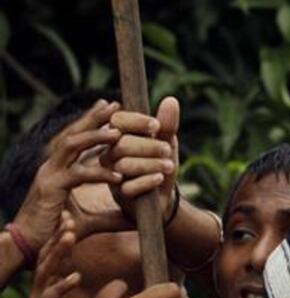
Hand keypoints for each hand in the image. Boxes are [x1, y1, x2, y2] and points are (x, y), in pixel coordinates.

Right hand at [13, 101, 121, 252]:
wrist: (26, 247)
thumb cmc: (53, 232)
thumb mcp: (87, 222)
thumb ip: (108, 217)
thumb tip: (132, 219)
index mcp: (58, 168)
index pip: (76, 137)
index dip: (93, 122)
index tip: (112, 107)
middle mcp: (51, 166)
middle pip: (73, 132)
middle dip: (95, 118)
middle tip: (116, 104)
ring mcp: (48, 174)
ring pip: (71, 145)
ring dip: (96, 137)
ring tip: (119, 133)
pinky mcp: (50, 189)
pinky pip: (76, 175)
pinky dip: (98, 174)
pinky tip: (117, 177)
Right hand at [21, 215, 126, 297]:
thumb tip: (122, 284)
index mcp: (54, 290)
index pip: (58, 259)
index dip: (64, 239)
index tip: (72, 218)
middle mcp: (43, 294)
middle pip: (48, 260)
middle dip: (58, 238)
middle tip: (68, 217)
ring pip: (45, 274)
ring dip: (57, 255)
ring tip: (68, 237)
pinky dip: (60, 288)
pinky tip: (72, 277)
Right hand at [105, 97, 179, 222]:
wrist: (165, 198)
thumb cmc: (161, 164)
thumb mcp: (167, 143)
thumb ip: (167, 125)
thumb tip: (171, 100)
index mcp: (120, 136)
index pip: (117, 121)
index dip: (136, 121)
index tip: (157, 125)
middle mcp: (111, 153)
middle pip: (121, 145)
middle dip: (148, 146)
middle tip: (167, 149)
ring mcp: (113, 175)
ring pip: (124, 166)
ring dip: (150, 163)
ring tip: (169, 165)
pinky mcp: (119, 195)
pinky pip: (128, 187)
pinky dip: (146, 181)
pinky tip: (159, 178)